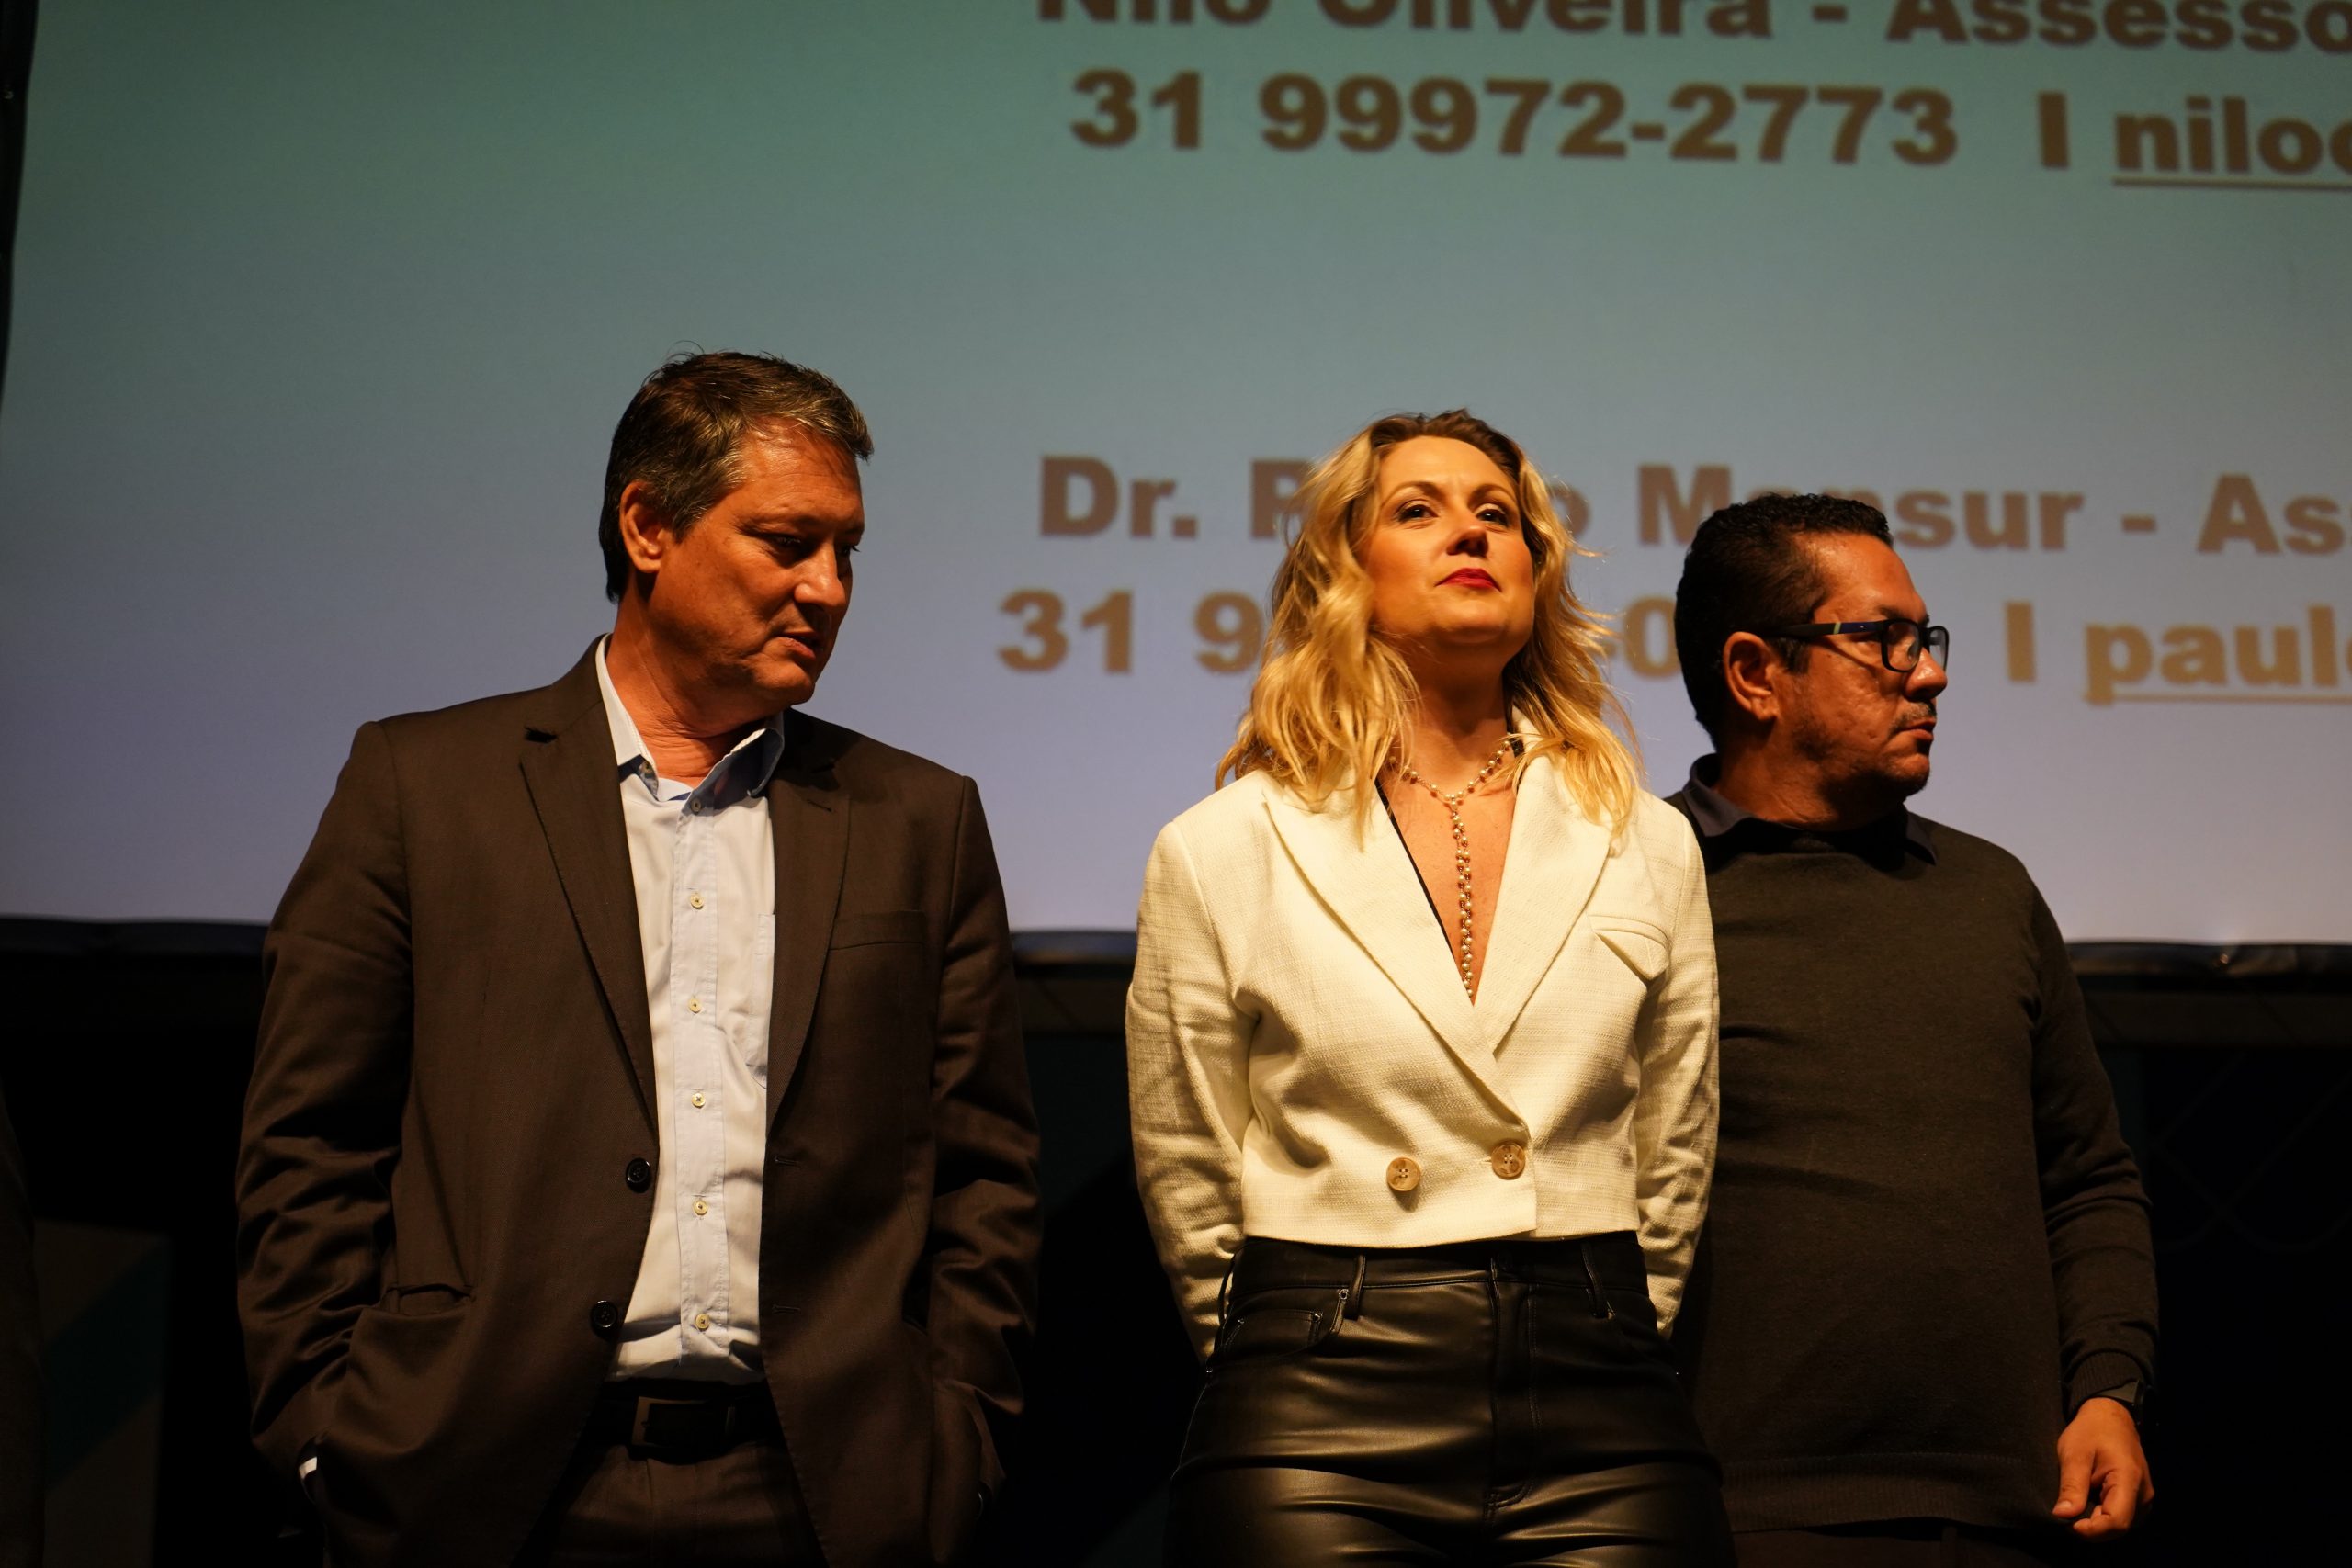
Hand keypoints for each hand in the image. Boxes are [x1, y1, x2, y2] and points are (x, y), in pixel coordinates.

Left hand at [2052, 1396, 2152, 1537]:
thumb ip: (2071, 1486)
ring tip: (2076, 1503)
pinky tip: (2088, 1502)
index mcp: (2130, 1481)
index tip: (2066, 1522)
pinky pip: (2122, 1516)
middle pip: (2118, 1527)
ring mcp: (2144, 1498)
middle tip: (2066, 1512)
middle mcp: (2144, 1495)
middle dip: (2091, 1527)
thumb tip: (2063, 1515)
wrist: (2110, 1418)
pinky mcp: (2139, 1499)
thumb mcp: (2074, 1454)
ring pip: (2120, 1525)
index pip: (2116, 1521)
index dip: (2091, 1530)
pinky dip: (2103, 1515)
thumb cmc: (2091, 1431)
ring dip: (2096, 1522)